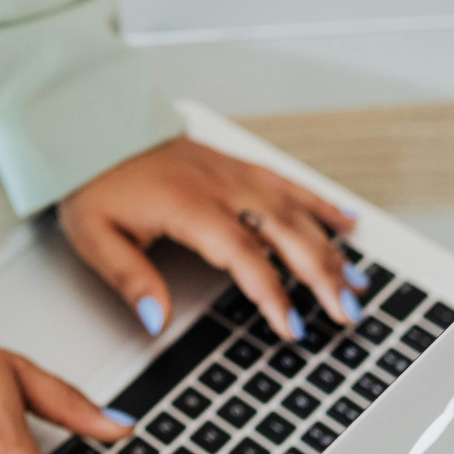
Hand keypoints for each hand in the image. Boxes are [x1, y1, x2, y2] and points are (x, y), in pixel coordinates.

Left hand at [59, 137, 366, 342]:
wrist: (96, 129)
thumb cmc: (95, 183)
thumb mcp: (96, 237)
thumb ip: (131, 280)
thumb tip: (157, 320)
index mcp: (188, 206)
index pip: (244, 253)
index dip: (272, 291)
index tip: (290, 324)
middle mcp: (220, 187)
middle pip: (286, 232)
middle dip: (322, 276)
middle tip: (345, 313)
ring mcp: (234, 174)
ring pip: (297, 211)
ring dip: (331, 248)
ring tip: (358, 283)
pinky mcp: (238, 166)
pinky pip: (290, 184)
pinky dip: (322, 204)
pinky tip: (347, 223)